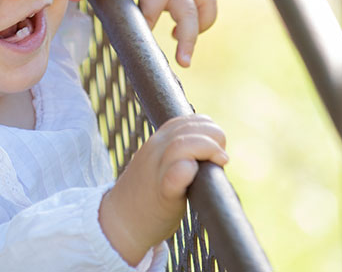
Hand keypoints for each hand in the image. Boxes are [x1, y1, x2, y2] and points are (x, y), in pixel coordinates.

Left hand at [69, 0, 216, 66]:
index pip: (150, 14)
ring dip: (200, 28)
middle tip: (183, 61)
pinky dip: (203, 16)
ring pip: (204, 8)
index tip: (136, 46)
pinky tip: (182, 30)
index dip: (143, 30)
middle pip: (188, 15)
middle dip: (187, 38)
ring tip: (186, 53)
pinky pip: (205, 1)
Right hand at [98, 114, 227, 265]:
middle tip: (220, 159)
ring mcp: (157, 170)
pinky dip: (185, 170)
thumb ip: (179, 154)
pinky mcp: (162, 194)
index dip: (208, 128)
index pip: (187, 120)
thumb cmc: (149, 196)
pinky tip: (192, 170)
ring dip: (207, 148)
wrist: (121, 221)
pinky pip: (174, 174)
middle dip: (214, 137)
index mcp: (158, 142)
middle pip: (189, 128)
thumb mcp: (160, 165)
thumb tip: (214, 153)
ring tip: (218, 163)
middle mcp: (156, 150)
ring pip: (182, 145)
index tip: (216, 148)